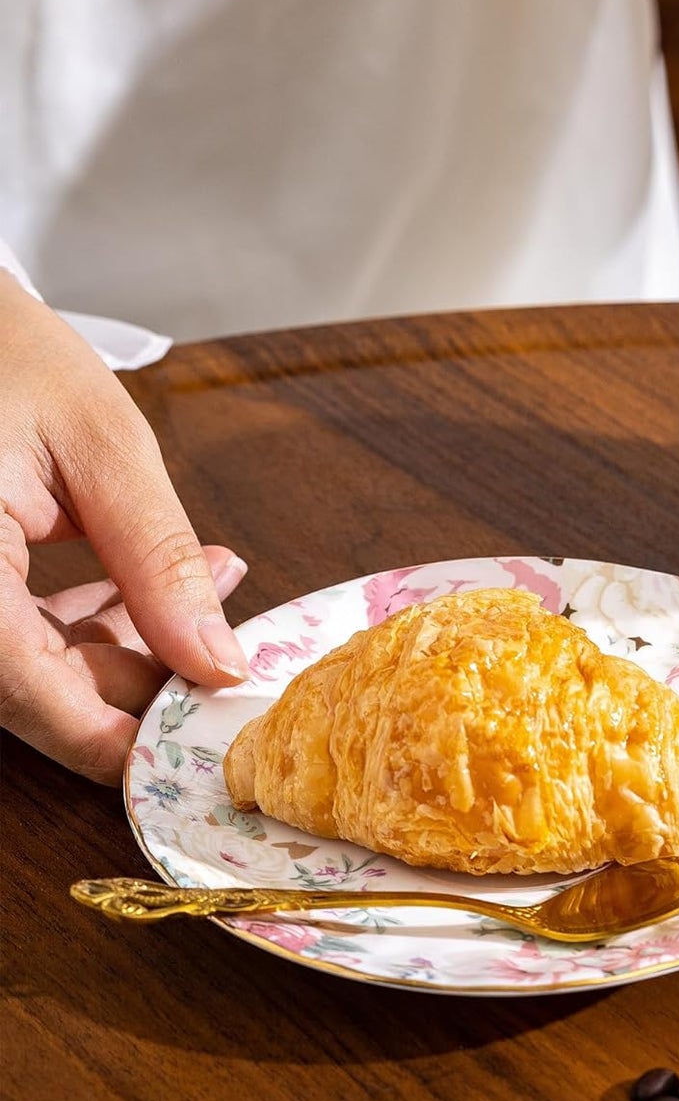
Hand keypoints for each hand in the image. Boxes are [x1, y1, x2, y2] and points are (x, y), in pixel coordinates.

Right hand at [1, 278, 250, 782]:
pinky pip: (13, 634)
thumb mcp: (102, 448)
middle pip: (32, 693)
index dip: (120, 736)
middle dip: (140, 685)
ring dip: (123, 648)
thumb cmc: (4, 352)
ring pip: (28, 669)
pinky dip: (83, 622)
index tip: (200, 747)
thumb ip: (160, 563)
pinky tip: (155, 588)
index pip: (29, 695)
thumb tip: (217, 663)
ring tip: (216, 586)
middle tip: (233, 660)